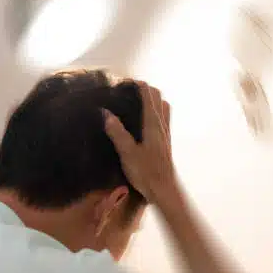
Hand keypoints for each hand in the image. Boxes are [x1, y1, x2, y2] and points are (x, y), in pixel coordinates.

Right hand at [103, 81, 175, 201]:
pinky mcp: (165, 142)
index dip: (137, 85)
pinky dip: (154, 111)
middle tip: (127, 90)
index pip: (148, 94)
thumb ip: (117, 132)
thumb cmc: (146, 172)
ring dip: (152, 99)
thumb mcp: (127, 152)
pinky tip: (143, 121)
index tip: (122, 83)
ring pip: (163, 107)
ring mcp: (166, 133)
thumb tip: (105, 112)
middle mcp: (162, 124)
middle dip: (145, 89)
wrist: (164, 190)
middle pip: (158, 97)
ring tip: (136, 101)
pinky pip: (163, 118)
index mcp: (153, 123)